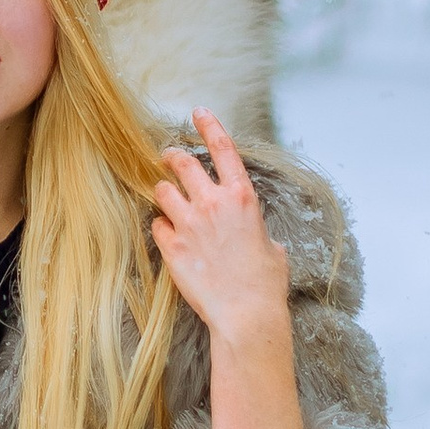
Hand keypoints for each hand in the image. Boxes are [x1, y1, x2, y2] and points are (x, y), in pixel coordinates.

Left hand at [151, 113, 290, 343]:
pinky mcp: (172, 246)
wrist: (246, 315)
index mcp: (242, 198)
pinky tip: (171, 237)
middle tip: (168, 158)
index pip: (223, 148)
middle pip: (181, 162)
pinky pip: (157, 224)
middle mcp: (213, 204)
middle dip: (171, 156)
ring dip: (164, 192)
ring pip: (162, 190)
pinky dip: (162, 227)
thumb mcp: (272, 247)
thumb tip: (255, 234)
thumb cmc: (265, 284)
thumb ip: (257, 229)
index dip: (208, 125)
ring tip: (169, 202)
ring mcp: (189, 224)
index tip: (198, 112)